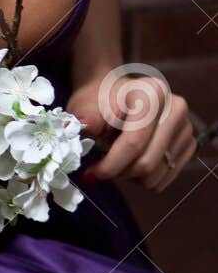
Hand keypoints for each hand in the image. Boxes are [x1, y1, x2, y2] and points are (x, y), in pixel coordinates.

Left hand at [69, 70, 197, 192]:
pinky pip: (163, 178)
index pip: (133, 142)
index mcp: (152, 93)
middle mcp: (176, 109)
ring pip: (155, 176)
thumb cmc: (99, 100)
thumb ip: (86, 116)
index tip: (92, 174)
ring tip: (118, 157)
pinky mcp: (187, 144)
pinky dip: (144, 177)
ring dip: (131, 175)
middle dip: (119, 171)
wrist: (115, 95)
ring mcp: (185, 127)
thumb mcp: (86, 104)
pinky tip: (133, 159)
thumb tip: (85, 125)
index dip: (111, 165)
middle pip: (147, 163)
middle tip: (102, 165)